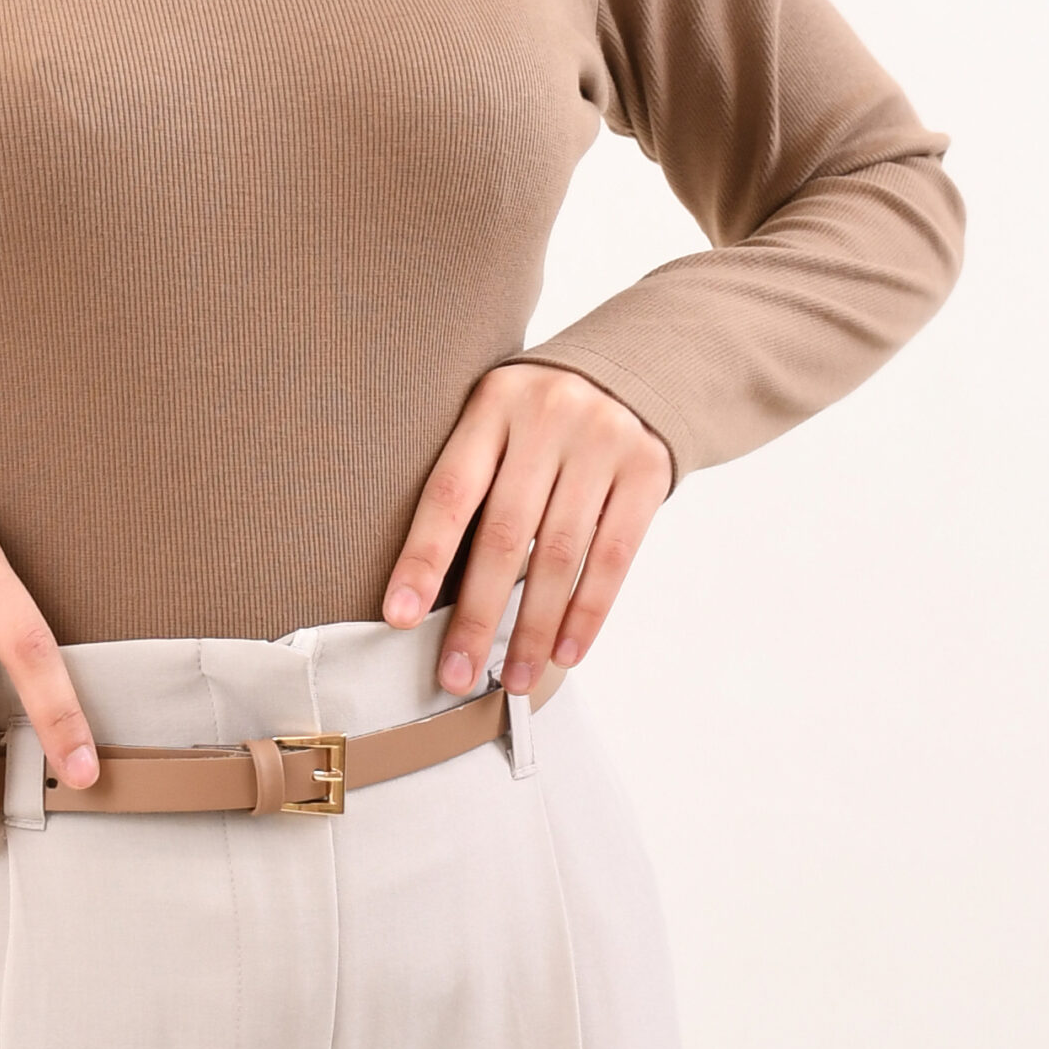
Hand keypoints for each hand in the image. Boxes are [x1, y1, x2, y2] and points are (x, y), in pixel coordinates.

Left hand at [381, 365, 673, 696]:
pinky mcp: (648, 469)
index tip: (400, 617)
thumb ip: (471, 479)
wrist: (634, 368)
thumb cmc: (540, 419)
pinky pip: (613, 556)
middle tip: (455, 675)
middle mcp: (548, 417)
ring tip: (514, 679)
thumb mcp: (498, 420)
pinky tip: (565, 651)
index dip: (422, 559)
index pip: (450, 493)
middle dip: (476, 616)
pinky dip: (587, 612)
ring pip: (558, 555)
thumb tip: (423, 590)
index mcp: (492, 404)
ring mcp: (602, 441)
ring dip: (533, 628)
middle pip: (503, 535)